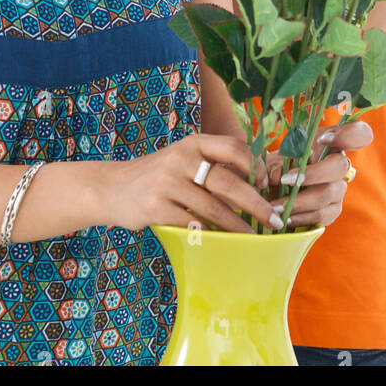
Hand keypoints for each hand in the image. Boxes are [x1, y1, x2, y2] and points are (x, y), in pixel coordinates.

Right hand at [112, 133, 280, 234]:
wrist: (111, 187)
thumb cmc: (156, 176)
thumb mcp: (182, 159)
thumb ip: (211, 165)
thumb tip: (255, 184)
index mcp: (192, 143)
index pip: (233, 147)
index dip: (255, 166)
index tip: (267, 185)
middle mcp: (181, 158)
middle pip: (229, 182)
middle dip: (257, 203)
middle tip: (274, 219)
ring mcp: (167, 182)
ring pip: (214, 208)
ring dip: (238, 225)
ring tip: (253, 236)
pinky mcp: (156, 207)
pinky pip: (191, 224)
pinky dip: (209, 235)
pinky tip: (220, 242)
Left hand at [266, 119, 373, 227]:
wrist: (275, 190)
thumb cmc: (279, 166)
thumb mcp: (276, 158)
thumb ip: (277, 162)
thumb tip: (277, 176)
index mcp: (329, 141)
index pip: (358, 134)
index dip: (349, 135)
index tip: (323, 139)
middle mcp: (338, 164)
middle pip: (339, 166)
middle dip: (311, 174)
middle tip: (285, 180)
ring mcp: (338, 188)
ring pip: (326, 194)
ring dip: (299, 201)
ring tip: (276, 207)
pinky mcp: (333, 209)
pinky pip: (322, 215)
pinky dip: (301, 217)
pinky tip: (286, 218)